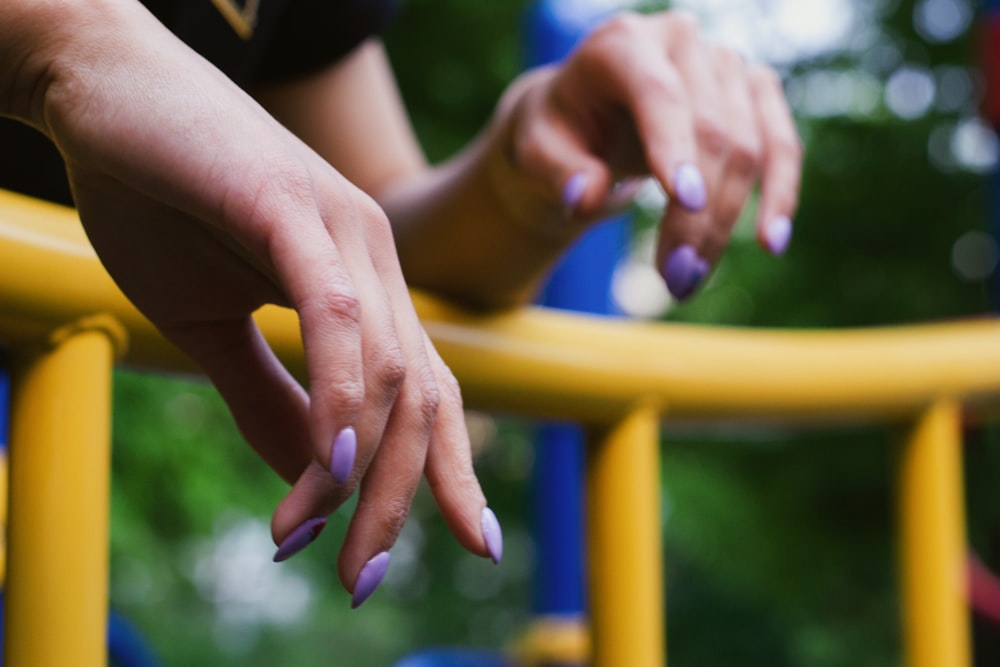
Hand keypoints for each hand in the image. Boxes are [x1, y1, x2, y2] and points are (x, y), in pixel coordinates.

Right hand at [29, 0, 497, 603]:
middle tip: (362, 580)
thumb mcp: (212, 324)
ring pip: (387, 370)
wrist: (102, 92)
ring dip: (356, 471)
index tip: (469, 541)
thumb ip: (267, 398)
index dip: (453, 469)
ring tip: (312, 542)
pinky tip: (326, 466)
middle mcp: (375, 260)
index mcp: (367, 287)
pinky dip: (338, 393)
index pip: (428, 392)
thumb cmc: (157, 200)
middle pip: (422, 398)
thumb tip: (311, 481)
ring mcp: (342, 229)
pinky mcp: (290, 205)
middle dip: (401, 498)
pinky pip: (335, 315)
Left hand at [494, 10, 801, 299]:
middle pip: (709, 132)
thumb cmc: (558, 135)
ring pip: (748, 148)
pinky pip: (781, 146)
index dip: (675, 147)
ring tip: (690, 280)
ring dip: (725, 223)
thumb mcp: (537, 154)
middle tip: (673, 280)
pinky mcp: (755, 90)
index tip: (686, 202)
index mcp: (621, 44)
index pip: (658, 95)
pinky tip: (771, 244)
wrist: (584, 118)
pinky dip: (779, 196)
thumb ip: (558, 174)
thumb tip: (583, 197)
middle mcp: (681, 40)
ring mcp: (725, 62)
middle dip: (696, 215)